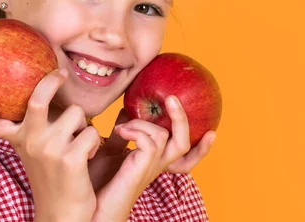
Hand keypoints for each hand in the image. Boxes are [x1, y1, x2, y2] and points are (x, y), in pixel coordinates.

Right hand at [0, 69, 100, 221]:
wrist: (63, 214)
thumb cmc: (53, 177)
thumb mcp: (35, 151)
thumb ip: (33, 127)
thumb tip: (44, 91)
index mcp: (19, 140)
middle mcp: (30, 142)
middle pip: (38, 99)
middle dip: (52, 80)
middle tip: (61, 74)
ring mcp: (49, 149)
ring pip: (77, 113)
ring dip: (84, 126)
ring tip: (78, 144)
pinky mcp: (70, 159)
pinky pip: (92, 132)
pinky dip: (95, 143)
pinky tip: (87, 157)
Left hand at [92, 95, 215, 221]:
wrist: (93, 206)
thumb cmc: (98, 181)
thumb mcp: (112, 151)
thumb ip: (123, 134)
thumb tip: (126, 109)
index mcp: (154, 162)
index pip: (185, 157)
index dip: (201, 147)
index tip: (211, 131)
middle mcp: (156, 166)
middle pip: (184, 143)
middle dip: (181, 118)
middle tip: (172, 98)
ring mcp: (150, 168)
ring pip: (165, 136)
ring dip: (142, 122)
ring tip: (122, 127)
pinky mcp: (142, 169)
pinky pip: (150, 142)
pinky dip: (135, 130)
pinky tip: (120, 132)